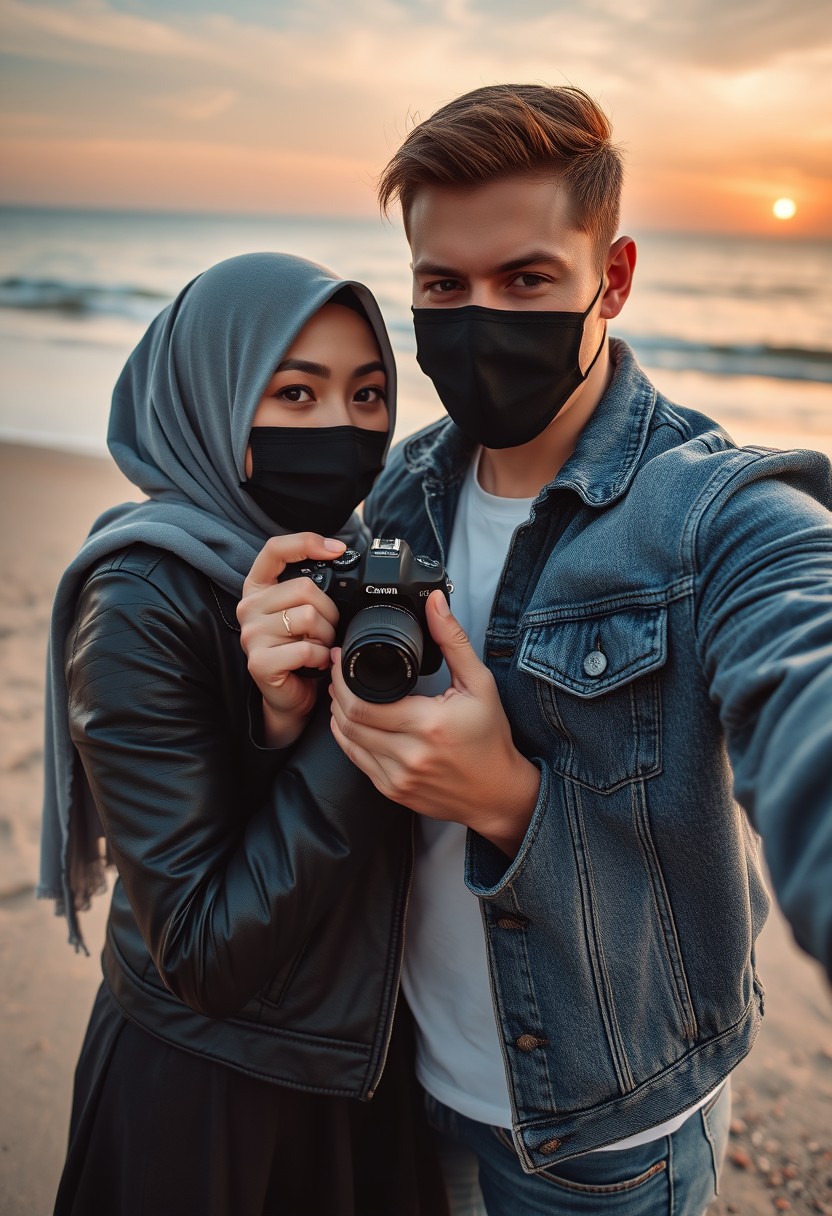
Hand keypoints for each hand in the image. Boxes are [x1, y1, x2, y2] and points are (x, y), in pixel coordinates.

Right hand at [237, 533, 345, 746]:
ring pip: (309, 618)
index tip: (337, 549)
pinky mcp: (259, 662)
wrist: (289, 694)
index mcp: (257, 588)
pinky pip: (307, 649)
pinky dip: (322, 657)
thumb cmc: (299, 650)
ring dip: (326, 636)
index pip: (274, 549)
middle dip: (329, 611)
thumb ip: (309, 589)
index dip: (307, 542)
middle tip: (326, 631)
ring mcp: (251, 635)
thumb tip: (339, 559)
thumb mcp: (301, 611)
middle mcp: (248, 607)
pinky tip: (315, 663)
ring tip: (318, 647)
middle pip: (304, 588)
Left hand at [329, 591, 540, 856]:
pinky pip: (356, 760)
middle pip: (348, 720)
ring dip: (337, 714)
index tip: (340, 657)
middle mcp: (409, 755)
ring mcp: (397, 777)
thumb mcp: (479, 683)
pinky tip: (351, 720)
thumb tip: (435, 602)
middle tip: (336, 671)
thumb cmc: (491, 737)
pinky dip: (347, 737)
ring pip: (347, 741)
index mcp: (428, 725)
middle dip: (335, 691)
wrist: (498, 792)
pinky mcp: (392, 790)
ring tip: (340, 692)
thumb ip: (452, 640)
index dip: (342, 677)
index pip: (363, 702)